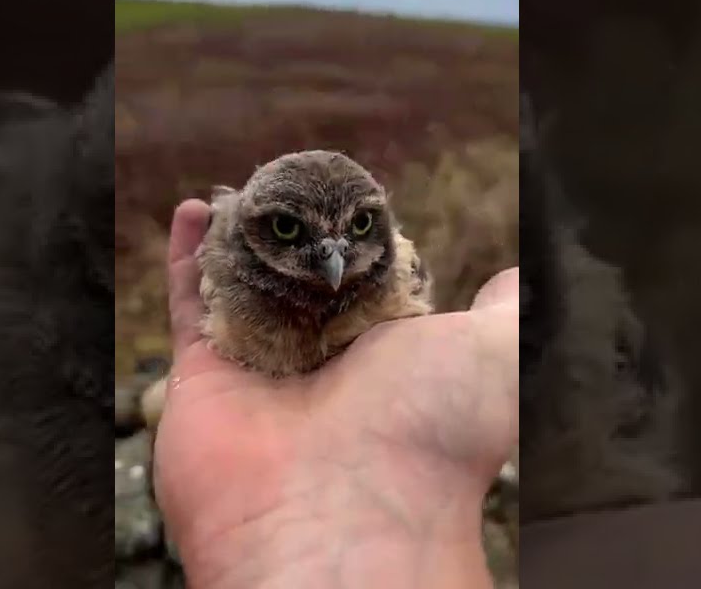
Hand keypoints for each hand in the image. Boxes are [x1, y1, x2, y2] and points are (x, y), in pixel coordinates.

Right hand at [154, 199, 519, 588]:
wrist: (342, 518)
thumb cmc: (434, 429)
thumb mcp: (500, 353)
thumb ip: (509, 311)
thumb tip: (513, 280)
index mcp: (390, 353)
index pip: (373, 280)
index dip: (363, 235)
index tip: (354, 194)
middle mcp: (325, 362)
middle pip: (303, 280)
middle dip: (296, 233)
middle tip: (290, 181)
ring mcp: (262, 367)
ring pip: (244, 285)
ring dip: (239, 235)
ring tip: (243, 189)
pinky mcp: (204, 376)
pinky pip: (191, 303)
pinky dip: (187, 255)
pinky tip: (197, 207)